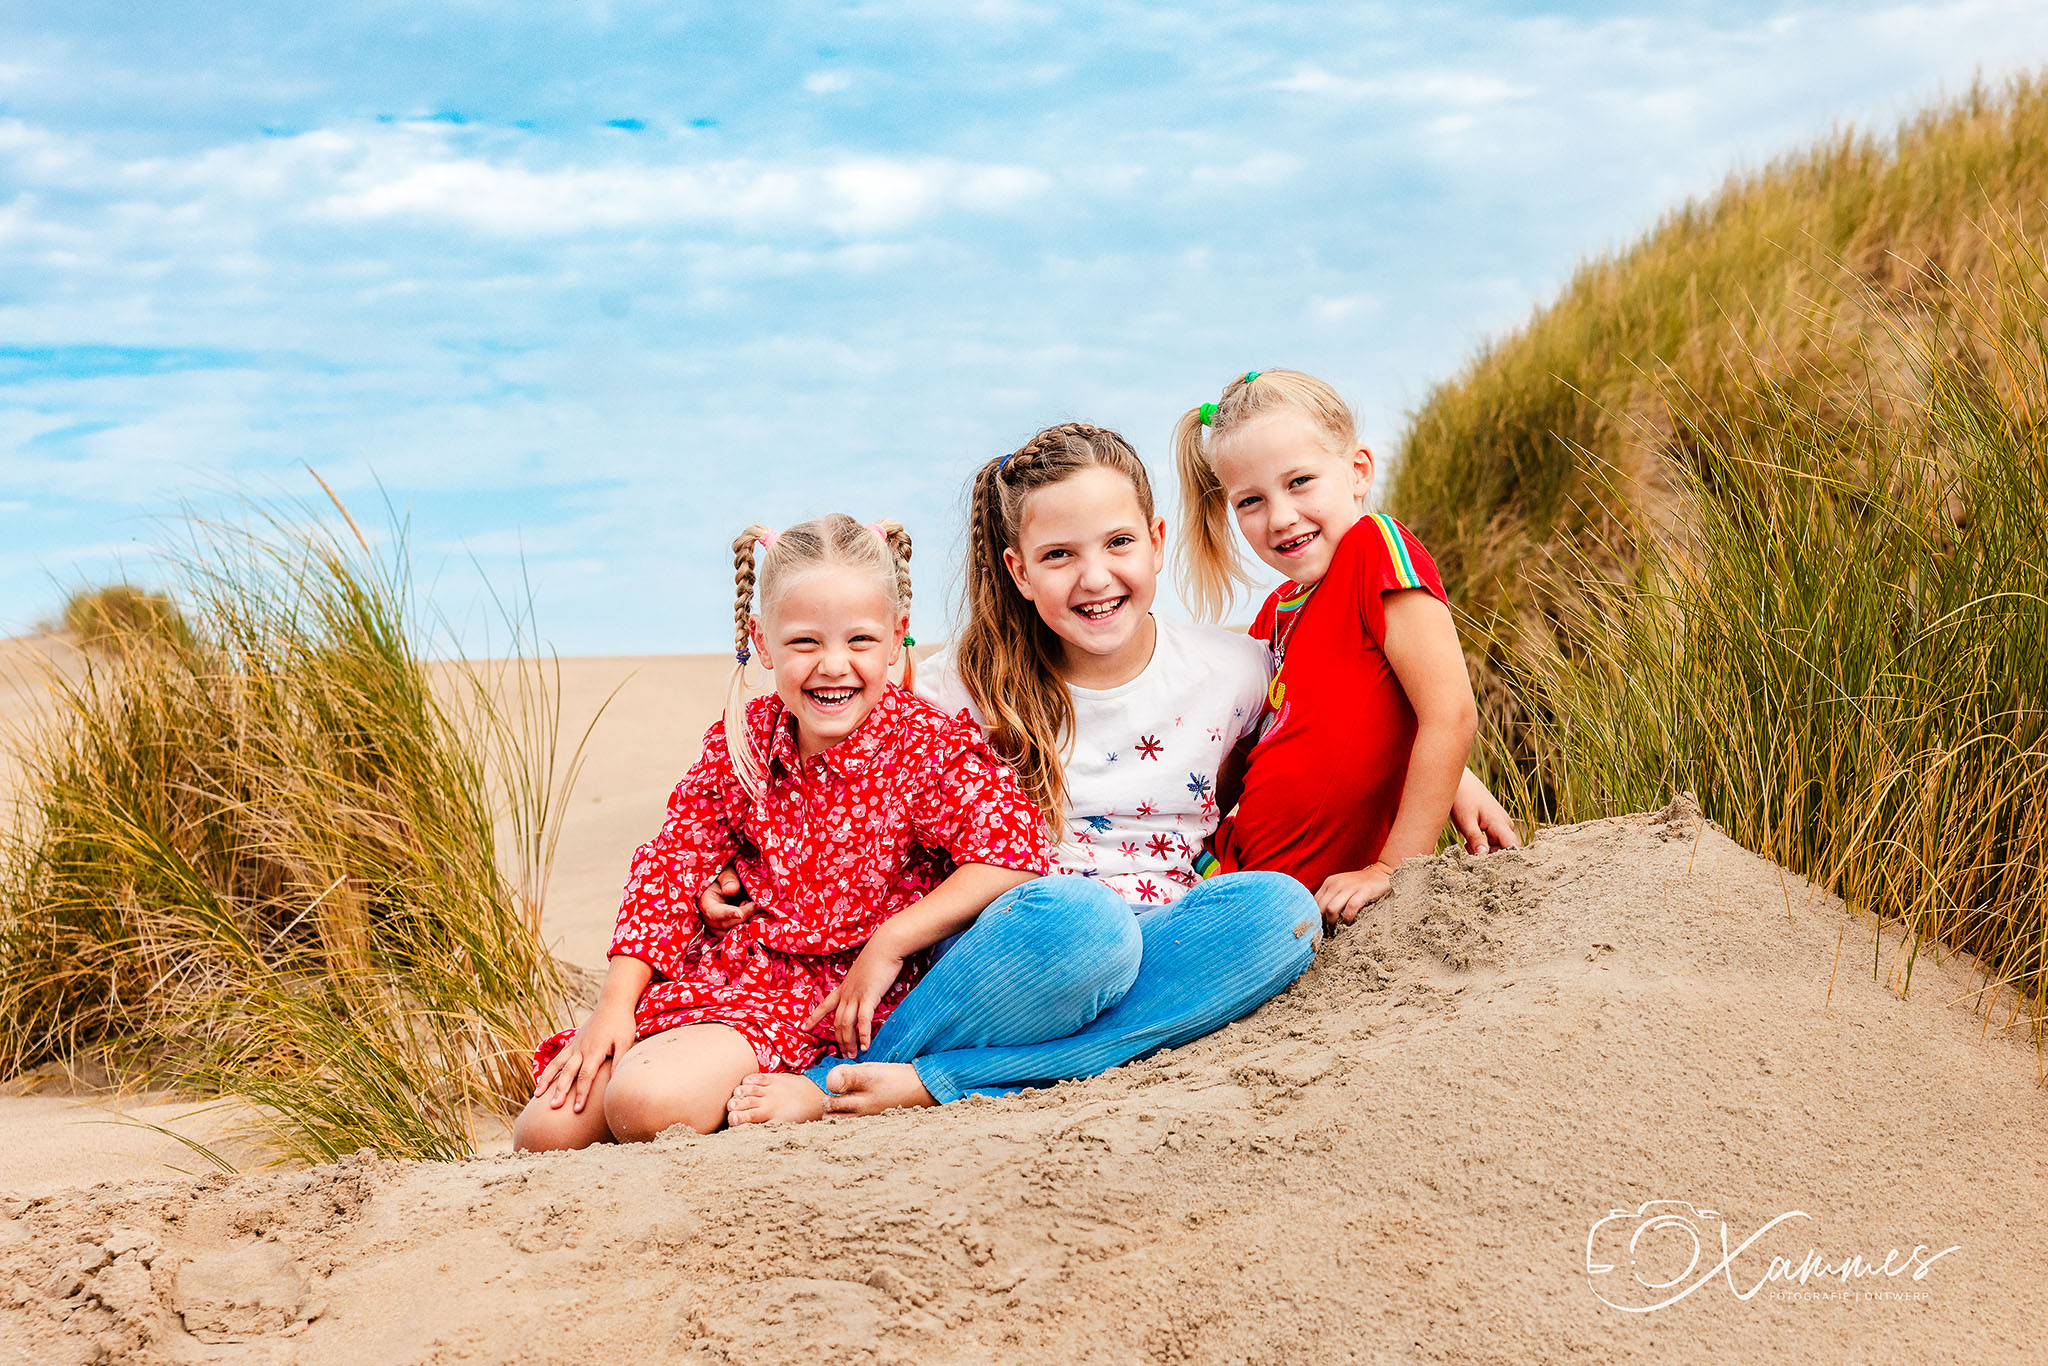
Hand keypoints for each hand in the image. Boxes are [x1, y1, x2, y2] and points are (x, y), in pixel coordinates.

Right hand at [533, 1000, 636, 1114]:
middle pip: (567, 1073)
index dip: (581, 1094)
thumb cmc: (621, 1024)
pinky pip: (557, 1058)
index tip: (577, 1110)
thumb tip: (613, 1082)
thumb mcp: (625, 1042)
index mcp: (594, 1051)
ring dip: (546, 1080)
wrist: (612, 1004)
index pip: (586, 1077)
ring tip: (537, 1096)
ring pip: (556, 1065)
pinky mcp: (572, 1043)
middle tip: (553, 1107)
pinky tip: (542, 1080)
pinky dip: (549, 1070)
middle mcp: (580, 1050)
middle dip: (560, 1091)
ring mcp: (574, 1046)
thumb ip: (618, 1061)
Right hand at [699, 865, 756, 932]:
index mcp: (705, 902)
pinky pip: (736, 934)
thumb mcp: (726, 871)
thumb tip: (732, 890)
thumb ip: (728, 879)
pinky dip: (747, 928)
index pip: (713, 912)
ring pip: (730, 933)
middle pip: (724, 925)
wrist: (729, 883)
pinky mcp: (727, 929)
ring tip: (755, 908)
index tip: (740, 913)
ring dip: (746, 924)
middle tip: (758, 904)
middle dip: (743, 916)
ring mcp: (717, 926)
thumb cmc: (726, 875)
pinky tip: (755, 914)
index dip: (726, 913)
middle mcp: (709, 917)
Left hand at [803, 939, 905, 1057]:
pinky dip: (863, 1035)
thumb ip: (861, 984)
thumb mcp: (863, 972)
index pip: (824, 1005)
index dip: (814, 1017)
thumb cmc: (878, 957)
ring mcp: (856, 995)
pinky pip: (863, 1020)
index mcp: (843, 988)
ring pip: (847, 1024)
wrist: (885, 946)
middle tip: (844, 1055)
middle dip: (839, 1040)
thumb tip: (864, 989)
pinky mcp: (869, 996)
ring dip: (849, 1042)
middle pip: (837, 1022)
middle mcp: (846, 994)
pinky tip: (865, 1046)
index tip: (804, 1027)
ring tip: (853, 1055)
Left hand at [1315, 863, 1392, 926]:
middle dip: (1322, 922)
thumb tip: (1319, 915)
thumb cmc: (1359, 884)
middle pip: (1320, 907)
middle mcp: (1336, 883)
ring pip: (1331, 909)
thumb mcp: (1341, 887)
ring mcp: (1349, 887)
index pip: (1314, 902)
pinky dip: (1347, 918)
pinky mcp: (1363, 891)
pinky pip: (1350, 908)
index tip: (1318, 927)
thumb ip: (1330, 898)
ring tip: (1336, 930)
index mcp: (1329, 883)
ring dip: (1332, 923)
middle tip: (1327, 932)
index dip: (1315, 917)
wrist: (1381, 873)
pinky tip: (1349, 923)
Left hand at [1451, 769, 1521, 853]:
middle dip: (1490, 857)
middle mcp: (1505, 824)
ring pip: (1499, 847)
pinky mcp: (1496, 824)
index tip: (1492, 867)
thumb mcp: (1465, 822)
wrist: (1460, 782)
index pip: (1514, 847)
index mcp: (1500, 823)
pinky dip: (1483, 845)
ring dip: (1485, 851)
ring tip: (1467, 845)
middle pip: (1506, 851)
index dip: (1508, 860)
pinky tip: (1469, 842)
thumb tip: (1484, 855)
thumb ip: (1475, 839)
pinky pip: (1494, 841)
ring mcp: (1502, 824)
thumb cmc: (1462, 800)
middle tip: (1469, 853)